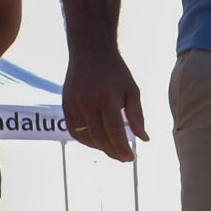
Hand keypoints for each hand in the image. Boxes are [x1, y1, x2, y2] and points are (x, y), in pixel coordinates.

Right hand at [62, 47, 148, 162]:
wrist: (90, 52)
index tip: (130, 158)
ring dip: (99, 148)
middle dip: (112, 151)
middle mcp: (87, 103)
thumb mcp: (132, 90)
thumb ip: (137, 116)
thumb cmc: (116, 72)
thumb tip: (144, 139)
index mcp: (107, 99)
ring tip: (112, 150)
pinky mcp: (65, 104)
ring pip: (85, 136)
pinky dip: (85, 140)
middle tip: (124, 158)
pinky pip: (73, 129)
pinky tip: (97, 142)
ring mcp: (74, 104)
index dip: (122, 148)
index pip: (114, 132)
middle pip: (99, 137)